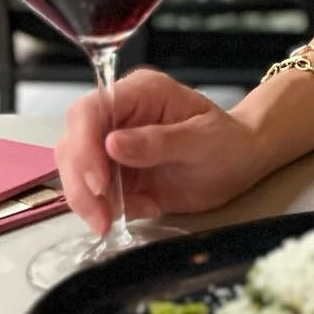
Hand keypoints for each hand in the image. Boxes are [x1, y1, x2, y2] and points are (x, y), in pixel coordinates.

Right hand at [55, 69, 270, 235]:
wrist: (240, 163)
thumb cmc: (229, 142)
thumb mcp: (202, 141)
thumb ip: (158, 142)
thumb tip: (112, 143)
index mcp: (140, 93)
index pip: (90, 111)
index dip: (85, 146)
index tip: (99, 183)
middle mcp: (119, 115)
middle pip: (73, 143)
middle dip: (81, 184)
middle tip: (102, 217)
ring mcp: (112, 144)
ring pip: (75, 171)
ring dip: (89, 202)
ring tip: (117, 220)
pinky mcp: (115, 172)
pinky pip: (94, 193)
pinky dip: (108, 209)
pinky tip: (144, 208)